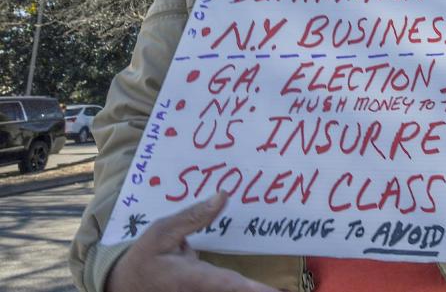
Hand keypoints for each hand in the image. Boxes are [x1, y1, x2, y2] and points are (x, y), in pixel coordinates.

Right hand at [106, 192, 279, 291]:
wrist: (124, 284)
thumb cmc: (145, 256)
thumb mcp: (162, 231)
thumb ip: (194, 216)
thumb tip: (224, 195)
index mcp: (190, 277)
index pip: (227, 284)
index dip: (251, 289)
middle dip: (260, 291)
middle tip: (289, 291)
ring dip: (253, 289)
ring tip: (285, 290)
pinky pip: (226, 290)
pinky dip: (244, 287)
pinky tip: (272, 288)